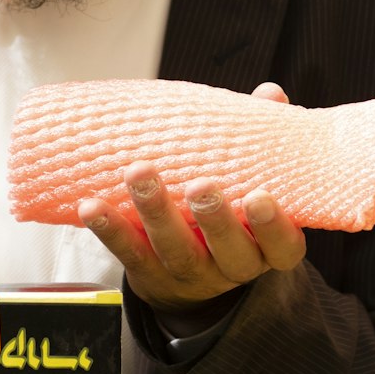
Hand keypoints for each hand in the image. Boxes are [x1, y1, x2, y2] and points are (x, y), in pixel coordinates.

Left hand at [77, 82, 305, 312]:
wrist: (192, 279)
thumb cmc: (230, 215)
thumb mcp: (252, 183)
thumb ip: (260, 143)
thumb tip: (269, 94)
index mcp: (267, 248)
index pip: (282, 247)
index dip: (273, 226)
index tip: (260, 196)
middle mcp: (233, 267)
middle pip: (229, 252)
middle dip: (214, 218)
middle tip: (200, 186)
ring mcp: (191, 276)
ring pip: (175, 250)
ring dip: (155, 212)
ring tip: (139, 174)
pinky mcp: (150, 275)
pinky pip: (129, 254)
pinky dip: (110, 229)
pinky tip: (91, 205)